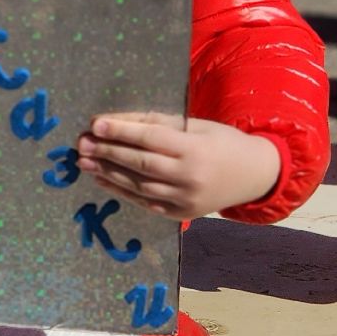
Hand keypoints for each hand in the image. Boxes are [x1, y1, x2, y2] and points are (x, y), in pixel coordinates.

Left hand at [75, 113, 280, 220]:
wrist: (254, 175)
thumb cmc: (222, 141)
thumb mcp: (197, 125)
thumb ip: (160, 123)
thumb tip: (119, 121)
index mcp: (195, 149)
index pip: (150, 139)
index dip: (121, 131)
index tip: (94, 124)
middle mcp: (189, 177)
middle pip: (140, 164)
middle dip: (107, 152)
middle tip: (81, 144)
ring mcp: (185, 199)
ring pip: (139, 186)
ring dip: (108, 174)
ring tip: (85, 162)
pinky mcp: (181, 214)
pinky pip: (146, 202)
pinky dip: (122, 191)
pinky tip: (103, 180)